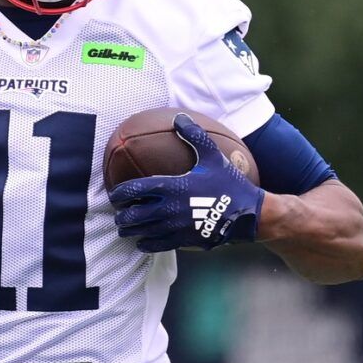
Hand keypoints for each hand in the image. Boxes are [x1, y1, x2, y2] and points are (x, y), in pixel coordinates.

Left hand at [108, 113, 263, 252]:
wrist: (248, 213)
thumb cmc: (229, 183)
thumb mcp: (212, 156)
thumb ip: (193, 136)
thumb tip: (179, 117)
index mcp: (171, 186)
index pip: (133, 190)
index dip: (119, 193)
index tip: (114, 194)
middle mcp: (168, 208)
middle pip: (132, 215)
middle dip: (121, 215)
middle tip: (119, 214)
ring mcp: (174, 227)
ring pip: (141, 231)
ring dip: (129, 230)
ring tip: (125, 228)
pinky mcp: (183, 241)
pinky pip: (156, 245)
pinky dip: (145, 244)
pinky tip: (142, 242)